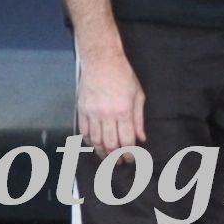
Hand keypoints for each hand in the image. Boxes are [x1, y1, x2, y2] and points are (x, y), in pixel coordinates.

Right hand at [76, 39, 144, 155]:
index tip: (131, 159)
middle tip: (119, 163)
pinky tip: (94, 145)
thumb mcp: (138, 95)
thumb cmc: (122, 74)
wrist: (101, 60)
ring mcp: (93, 112)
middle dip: (115, 158)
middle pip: (110, 145)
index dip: (129, 154)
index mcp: (124, 111)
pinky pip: (84, 131)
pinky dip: (89, 141)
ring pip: (96, 141)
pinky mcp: (82, 109)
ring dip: (101, 152)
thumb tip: (141, 138)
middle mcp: (107, 114)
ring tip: (107, 157)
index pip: (126, 141)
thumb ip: (139, 119)